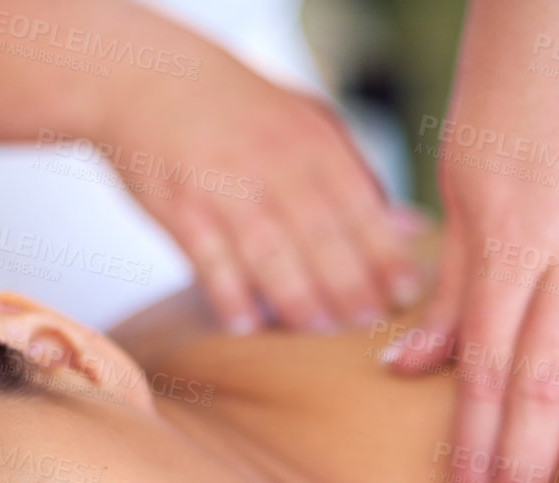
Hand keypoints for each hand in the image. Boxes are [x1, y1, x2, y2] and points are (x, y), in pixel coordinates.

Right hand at [96, 38, 422, 334]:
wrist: (146, 76)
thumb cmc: (241, 110)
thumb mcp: (306, 121)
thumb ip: (357, 175)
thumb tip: (411, 228)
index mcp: (312, 143)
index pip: (361, 206)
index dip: (387, 254)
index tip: (409, 294)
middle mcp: (273, 163)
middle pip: (321, 235)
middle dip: (349, 285)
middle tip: (367, 324)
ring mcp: (224, 186)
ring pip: (269, 252)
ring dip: (297, 298)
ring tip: (317, 329)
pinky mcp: (180, 207)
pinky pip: (209, 260)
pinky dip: (229, 294)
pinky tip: (246, 325)